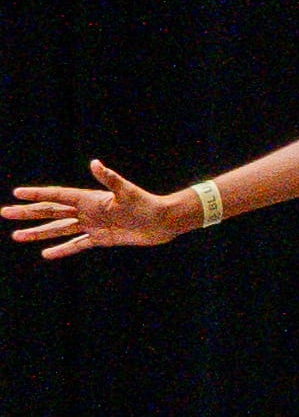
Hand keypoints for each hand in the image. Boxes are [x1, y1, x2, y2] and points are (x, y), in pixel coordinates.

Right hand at [9, 162, 187, 255]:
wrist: (164, 222)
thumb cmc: (147, 203)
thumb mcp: (127, 191)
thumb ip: (109, 178)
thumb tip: (95, 163)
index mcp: (90, 198)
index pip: (58, 195)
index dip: (38, 194)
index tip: (17, 193)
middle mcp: (87, 211)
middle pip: (52, 212)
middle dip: (28, 213)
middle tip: (4, 212)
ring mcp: (92, 226)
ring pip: (59, 230)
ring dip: (38, 233)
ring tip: (16, 236)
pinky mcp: (101, 239)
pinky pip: (76, 245)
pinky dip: (61, 250)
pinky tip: (45, 253)